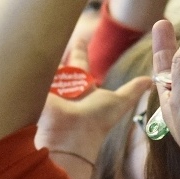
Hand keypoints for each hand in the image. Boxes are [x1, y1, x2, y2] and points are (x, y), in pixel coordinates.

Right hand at [37, 40, 151, 163]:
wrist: (71, 137)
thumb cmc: (96, 122)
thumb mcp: (119, 102)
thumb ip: (132, 90)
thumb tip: (149, 80)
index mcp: (83, 91)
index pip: (81, 67)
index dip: (80, 53)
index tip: (80, 40)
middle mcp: (65, 92)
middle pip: (63, 68)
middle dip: (63, 55)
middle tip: (62, 42)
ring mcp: (48, 95)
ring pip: (47, 72)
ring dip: (46, 63)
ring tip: (44, 50)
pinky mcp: (35, 97)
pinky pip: (33, 79)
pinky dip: (31, 72)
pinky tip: (30, 61)